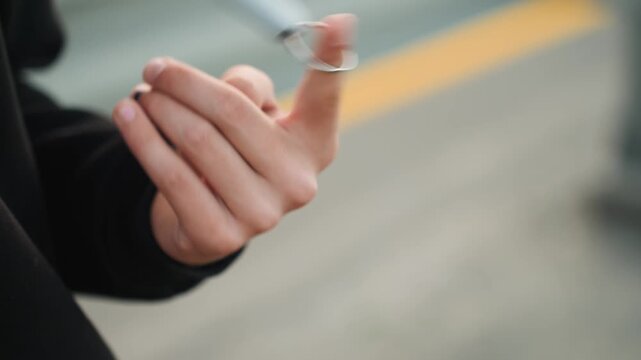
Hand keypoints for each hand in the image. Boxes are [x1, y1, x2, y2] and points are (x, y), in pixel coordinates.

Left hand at [112, 14, 355, 264]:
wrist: (212, 220)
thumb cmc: (236, 153)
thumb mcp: (253, 116)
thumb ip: (246, 91)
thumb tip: (216, 91)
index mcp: (314, 144)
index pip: (324, 97)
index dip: (332, 56)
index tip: (339, 20)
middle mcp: (298, 181)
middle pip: (232, 110)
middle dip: (184, 82)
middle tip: (156, 69)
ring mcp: (262, 213)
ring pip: (197, 139)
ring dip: (160, 107)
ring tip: (144, 93)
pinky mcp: (221, 235)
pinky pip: (171, 175)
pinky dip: (142, 137)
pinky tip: (127, 115)